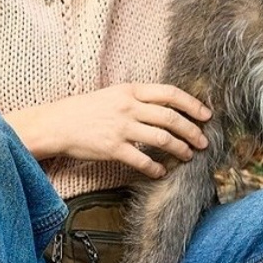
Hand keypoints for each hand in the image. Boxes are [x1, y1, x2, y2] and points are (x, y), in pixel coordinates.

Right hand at [6, 84, 211, 177]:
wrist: (57, 124)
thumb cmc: (85, 110)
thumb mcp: (112, 94)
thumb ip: (137, 98)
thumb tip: (165, 107)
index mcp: (130, 90)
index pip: (170, 94)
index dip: (192, 104)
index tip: (206, 115)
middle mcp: (128, 107)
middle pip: (171, 118)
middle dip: (192, 130)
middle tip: (203, 141)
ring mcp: (121, 128)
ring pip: (162, 138)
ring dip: (180, 148)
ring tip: (188, 155)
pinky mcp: (112, 148)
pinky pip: (142, 160)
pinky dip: (156, 167)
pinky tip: (161, 171)